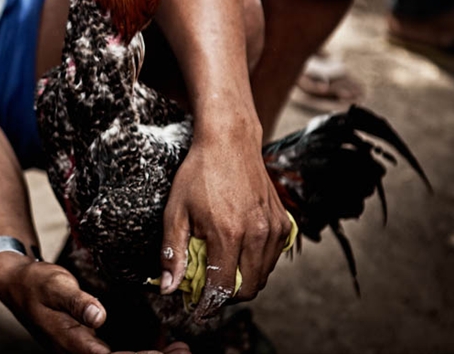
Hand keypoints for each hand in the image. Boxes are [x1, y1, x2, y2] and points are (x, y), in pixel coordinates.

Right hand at [0, 252, 183, 353]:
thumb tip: (98, 316)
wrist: (18, 286)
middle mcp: (78, 353)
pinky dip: (142, 351)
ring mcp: (83, 351)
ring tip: (181, 349)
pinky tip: (162, 344)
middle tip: (184, 351)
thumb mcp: (55, 286)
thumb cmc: (36, 284)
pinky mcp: (88, 345)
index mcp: (71, 342)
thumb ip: (76, 302)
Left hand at [158, 116, 291, 322]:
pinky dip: (258, 263)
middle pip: (247, 290)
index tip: (196, 309)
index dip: (207, 305)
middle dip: (226, 296)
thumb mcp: (175, 211)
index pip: (221, 289)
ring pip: (263, 277)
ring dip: (243, 280)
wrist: (229, 142)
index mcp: (227, 234)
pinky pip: (273, 259)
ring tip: (222, 266)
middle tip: (208, 286)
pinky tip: (239, 249)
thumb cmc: (198, 174)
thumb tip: (169, 288)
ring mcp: (274, 229)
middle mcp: (257, 235)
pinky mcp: (284, 223)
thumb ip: (173, 252)